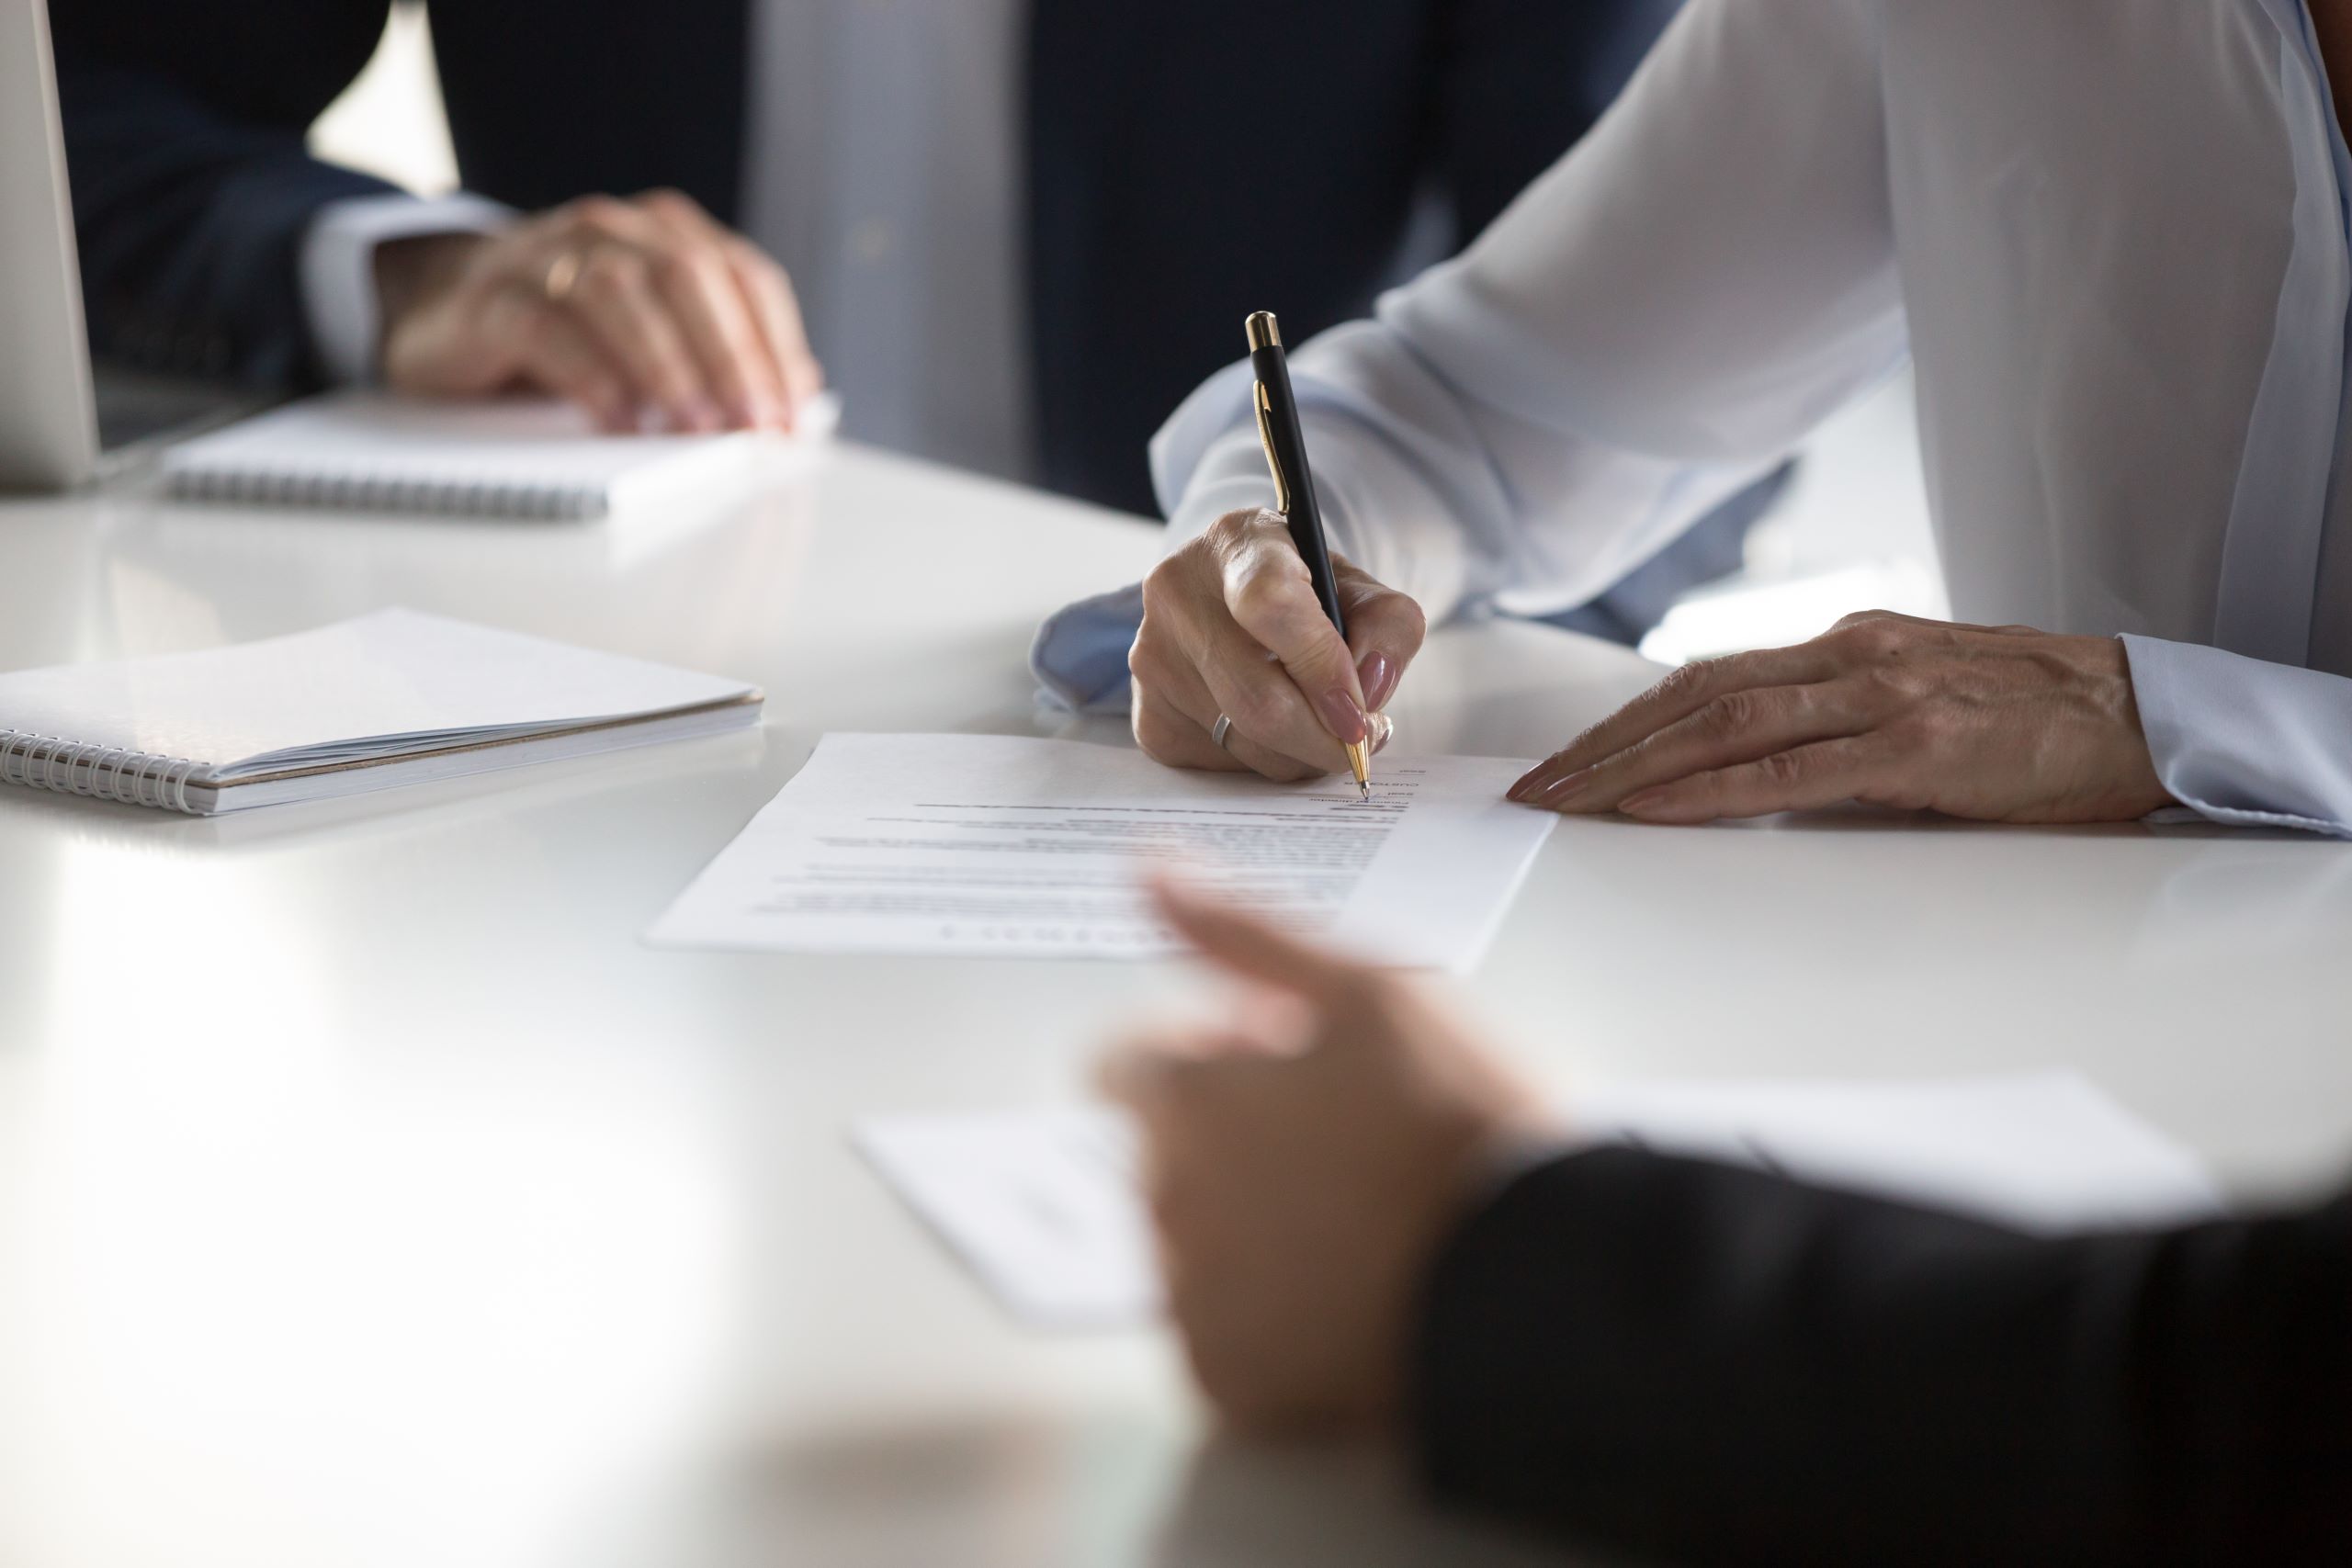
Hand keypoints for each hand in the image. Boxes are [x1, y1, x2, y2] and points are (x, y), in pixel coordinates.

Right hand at [375, 189, 824, 434]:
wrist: (447, 309)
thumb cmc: (571, 330)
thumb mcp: (655, 332)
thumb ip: (724, 348)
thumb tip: (800, 393)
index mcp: (665, 232)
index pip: (743, 276)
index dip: (774, 345)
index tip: (791, 413)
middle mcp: (610, 230)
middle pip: (688, 278)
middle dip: (729, 357)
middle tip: (750, 426)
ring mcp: (547, 255)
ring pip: (620, 294)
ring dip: (667, 366)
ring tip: (693, 428)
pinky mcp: (495, 297)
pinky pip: (547, 328)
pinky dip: (591, 376)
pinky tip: (618, 421)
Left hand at [1098, 878, 1553, 1431]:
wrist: (1547, 1282)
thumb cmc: (1466, 1123)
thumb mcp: (1369, 991)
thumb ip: (1240, 933)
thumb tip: (1148, 869)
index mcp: (1188, 1103)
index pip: (1126, 1062)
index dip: (1209, 1051)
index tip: (1288, 1059)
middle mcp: (1167, 1205)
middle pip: (1162, 1151)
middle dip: (1228, 1133)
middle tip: (1346, 1135)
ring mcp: (1196, 1304)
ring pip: (1189, 1241)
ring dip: (1246, 1219)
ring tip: (1362, 1214)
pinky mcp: (1233, 1385)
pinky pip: (1223, 1333)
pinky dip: (1269, 1312)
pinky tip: (1353, 1287)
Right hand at [1130, 508, 1424, 780]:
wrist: (1232, 603)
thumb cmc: (1304, 595)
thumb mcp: (1359, 589)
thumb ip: (1389, 627)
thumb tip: (1367, 691)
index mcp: (1237, 541)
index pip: (1271, 604)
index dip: (1321, 669)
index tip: (1358, 714)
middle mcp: (1176, 592)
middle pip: (1258, 700)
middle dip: (1325, 738)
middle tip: (1361, 739)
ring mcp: (1153, 657)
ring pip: (1248, 746)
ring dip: (1302, 754)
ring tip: (1319, 724)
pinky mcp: (1148, 716)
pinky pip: (1225, 769)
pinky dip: (1267, 762)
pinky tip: (1274, 731)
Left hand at [1507, 610, 2176, 824]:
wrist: (2144, 716)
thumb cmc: (2035, 722)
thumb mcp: (1920, 705)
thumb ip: (1838, 726)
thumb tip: (1749, 772)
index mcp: (1846, 645)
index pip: (1707, 678)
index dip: (1625, 721)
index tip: (1565, 761)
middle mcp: (1849, 657)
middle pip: (1692, 696)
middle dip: (1602, 746)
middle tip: (1535, 789)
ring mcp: (1880, 696)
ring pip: (1723, 725)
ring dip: (1632, 769)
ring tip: (1569, 804)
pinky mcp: (1915, 748)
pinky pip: (1789, 769)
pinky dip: (1711, 790)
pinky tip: (1656, 812)